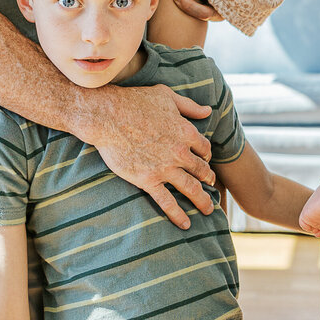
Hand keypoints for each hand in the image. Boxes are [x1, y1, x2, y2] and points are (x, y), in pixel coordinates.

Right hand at [90, 81, 215, 228]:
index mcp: (186, 131)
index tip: (205, 161)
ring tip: (208, 210)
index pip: (205, 148)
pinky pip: (167, 202)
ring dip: (202, 200)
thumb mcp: (166, 96)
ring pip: (190, 188)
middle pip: (201, 170)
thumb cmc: (135, 101)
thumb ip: (189, 106)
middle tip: (212, 187)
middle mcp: (179, 152)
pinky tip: (185, 224)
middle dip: (208, 179)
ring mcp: (164, 168)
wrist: (108, 116)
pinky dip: (178, 214)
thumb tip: (208, 111)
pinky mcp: (147, 180)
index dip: (206, 155)